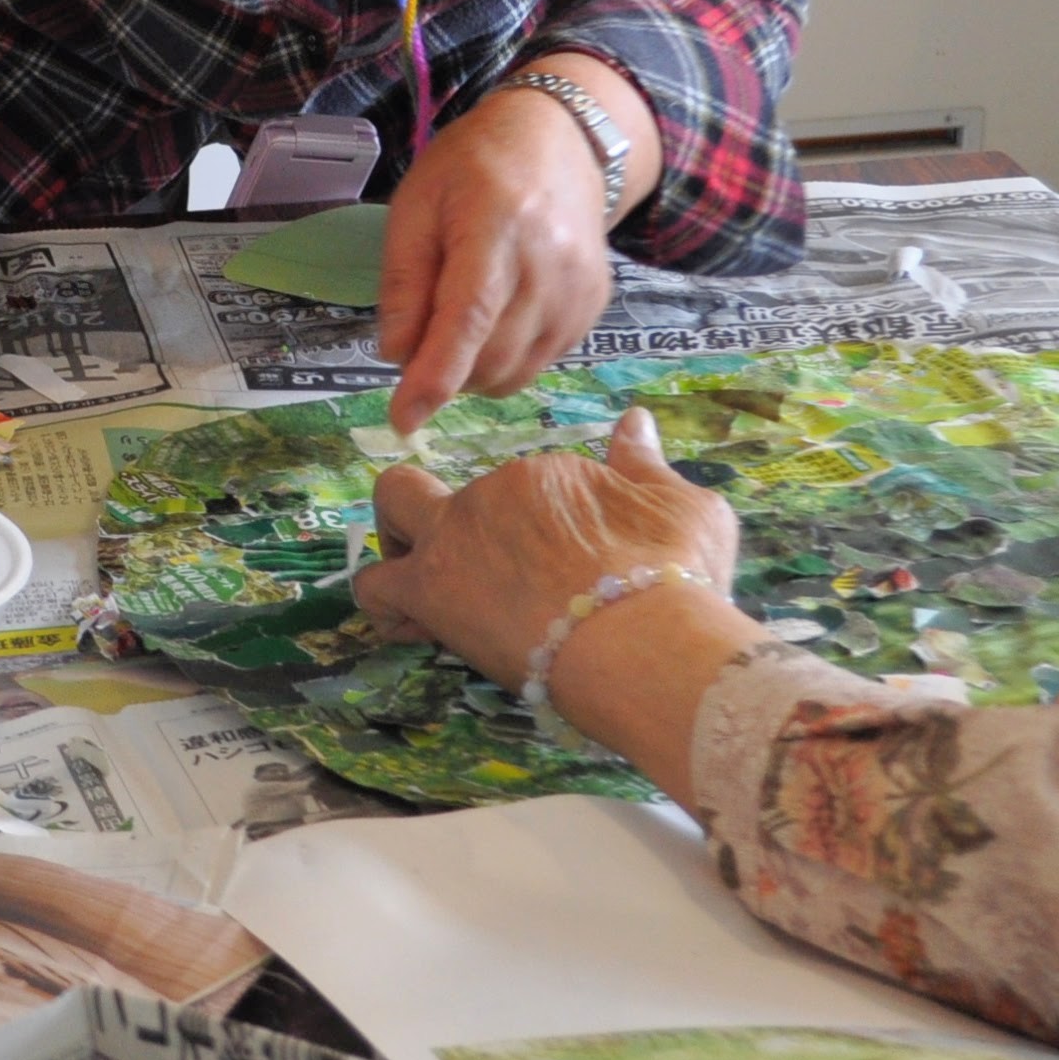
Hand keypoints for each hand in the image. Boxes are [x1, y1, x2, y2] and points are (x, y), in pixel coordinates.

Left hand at [351, 408, 756, 789]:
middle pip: (426, 484)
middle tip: (456, 559)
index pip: (515, 491)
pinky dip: (384, 605)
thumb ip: (646, 464)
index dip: (523, 530)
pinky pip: (375, 586)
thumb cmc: (675, 576)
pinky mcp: (431, 588)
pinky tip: (410, 627)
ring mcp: (456, 535)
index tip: (546, 567)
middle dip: (424, 510)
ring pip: (391, 512)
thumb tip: (636, 422)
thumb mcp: (682, 505)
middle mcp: (493, 491)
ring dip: (398, 546)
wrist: (644, 638)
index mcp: (548, 476)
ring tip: (428, 591)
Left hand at [377, 65, 648, 436]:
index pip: (467, 318)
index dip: (434, 377)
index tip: (403, 420)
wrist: (559, 139)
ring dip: (474, 372)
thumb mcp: (416, 204)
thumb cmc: (473, 165)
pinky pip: (540, 363)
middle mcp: (548, 263)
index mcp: (496, 226)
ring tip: (456, 324)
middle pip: (491, 357)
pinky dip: (506, 361)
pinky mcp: (594, 307)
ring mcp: (578, 290)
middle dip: (444, 372)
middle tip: (419, 340)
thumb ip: (403, 280)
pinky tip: (495, 318)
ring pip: (516, 373)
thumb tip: (396, 355)